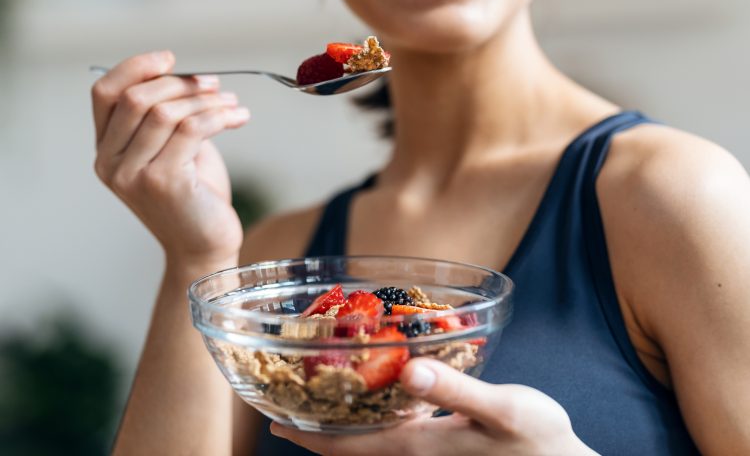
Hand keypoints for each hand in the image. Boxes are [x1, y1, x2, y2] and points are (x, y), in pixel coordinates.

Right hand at [91, 51, 249, 269]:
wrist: (206, 246)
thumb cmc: (194, 196)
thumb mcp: (173, 150)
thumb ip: (166, 117)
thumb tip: (188, 76)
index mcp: (106, 150)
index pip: (104, 93)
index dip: (135, 67)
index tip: (170, 58)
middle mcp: (110, 163)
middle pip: (137, 98)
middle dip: (181, 83)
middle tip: (215, 84)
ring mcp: (133, 175)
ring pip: (165, 111)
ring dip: (206, 100)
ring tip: (232, 103)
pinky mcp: (162, 182)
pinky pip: (191, 129)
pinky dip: (219, 116)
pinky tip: (239, 117)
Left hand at [272, 358, 597, 455]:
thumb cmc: (539, 441)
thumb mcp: (504, 411)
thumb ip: (456, 391)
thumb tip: (409, 370)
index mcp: (416, 450)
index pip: (346, 448)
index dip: (306, 435)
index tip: (271, 419)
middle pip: (348, 446)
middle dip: (314, 426)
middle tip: (284, 395)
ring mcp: (426, 454)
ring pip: (368, 439)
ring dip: (340, 420)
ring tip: (319, 390)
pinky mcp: (440, 447)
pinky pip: (391, 433)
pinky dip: (372, 415)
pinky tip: (375, 392)